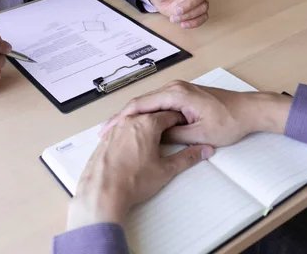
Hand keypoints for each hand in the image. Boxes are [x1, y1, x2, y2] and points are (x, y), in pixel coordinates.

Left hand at [67, 111, 212, 230]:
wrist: (102, 192)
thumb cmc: (133, 181)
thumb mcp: (166, 170)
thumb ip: (187, 158)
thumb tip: (204, 151)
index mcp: (147, 124)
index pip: (169, 114)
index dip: (179, 120)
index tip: (184, 125)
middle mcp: (129, 121)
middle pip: (150, 114)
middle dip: (162, 121)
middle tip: (171, 131)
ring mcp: (115, 129)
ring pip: (134, 120)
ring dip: (145, 125)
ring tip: (153, 138)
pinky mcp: (104, 138)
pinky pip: (120, 128)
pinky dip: (129, 132)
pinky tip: (133, 145)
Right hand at [102, 81, 291, 146]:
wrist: (249, 110)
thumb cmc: (230, 120)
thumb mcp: (201, 133)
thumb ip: (175, 135)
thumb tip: (154, 138)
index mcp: (176, 94)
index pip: (141, 104)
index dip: (122, 117)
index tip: (109, 129)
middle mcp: (174, 88)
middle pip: (140, 102)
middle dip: (121, 117)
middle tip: (104, 132)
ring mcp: (177, 90)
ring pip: (147, 104)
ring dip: (132, 117)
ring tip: (114, 130)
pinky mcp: (181, 96)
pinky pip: (157, 105)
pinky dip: (144, 115)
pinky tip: (135, 126)